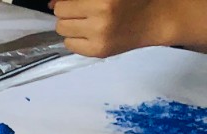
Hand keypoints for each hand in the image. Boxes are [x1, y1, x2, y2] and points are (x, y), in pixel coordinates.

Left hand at [50, 0, 200, 55]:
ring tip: (87, 21)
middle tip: (84, 11)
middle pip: (60, 17)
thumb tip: (52, 3)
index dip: (65, 2)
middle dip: (68, 12)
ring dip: (70, 25)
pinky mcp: (99, 52)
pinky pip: (70, 45)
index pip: (63, 4)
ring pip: (62, 31)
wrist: (156, 18)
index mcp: (104, 0)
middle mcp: (101, 19)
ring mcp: (99, 38)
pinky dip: (76, 38)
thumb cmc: (132, 0)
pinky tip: (90, 32)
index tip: (74, 3)